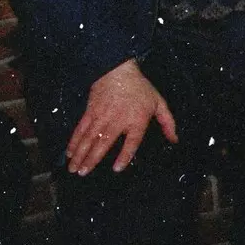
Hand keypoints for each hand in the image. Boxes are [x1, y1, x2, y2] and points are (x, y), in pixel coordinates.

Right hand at [66, 59, 177, 175]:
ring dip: (80, 154)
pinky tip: (69, 152)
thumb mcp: (159, 103)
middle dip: (92, 160)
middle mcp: (117, 120)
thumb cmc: (140, 89)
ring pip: (88, 138)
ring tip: (73, 169)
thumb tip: (174, 140)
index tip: (116, 168)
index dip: (124, 155)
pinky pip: (80, 129)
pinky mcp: (90, 112)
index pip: (131, 141)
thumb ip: (168, 122)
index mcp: (136, 120)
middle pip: (103, 143)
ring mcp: (101, 117)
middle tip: (83, 173)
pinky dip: (74, 142)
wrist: (119, 71)